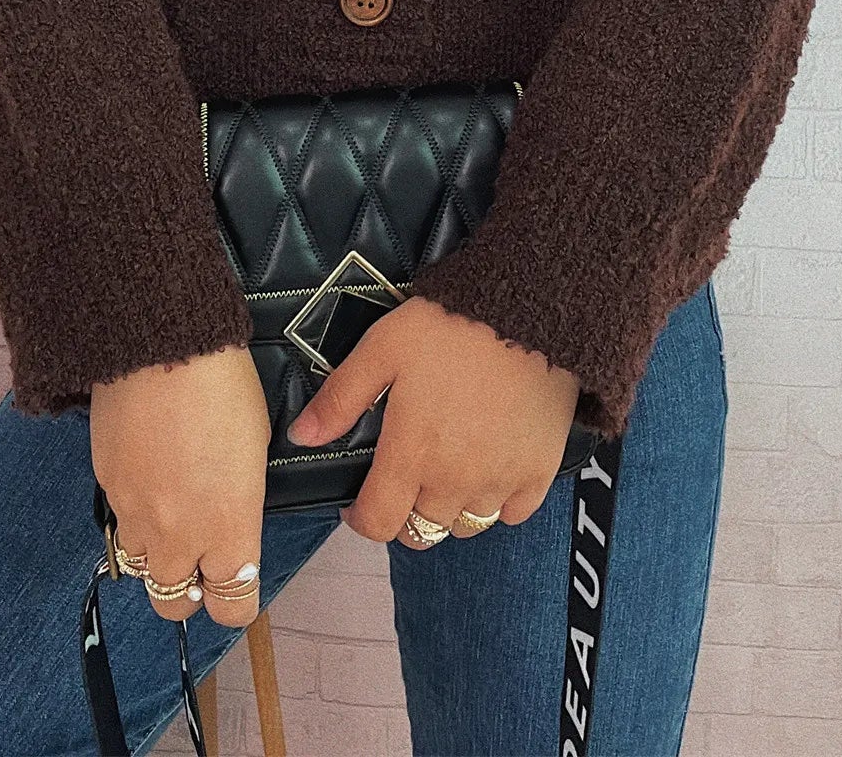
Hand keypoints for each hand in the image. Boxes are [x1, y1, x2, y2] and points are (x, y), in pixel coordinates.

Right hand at [90, 344, 270, 626]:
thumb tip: (227, 515)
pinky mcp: (106, 487)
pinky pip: (120, 520)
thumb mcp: (255, 448)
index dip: (235, 598)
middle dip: (187, 589)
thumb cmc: (222, 386)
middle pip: (173, 605)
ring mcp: (136, 514)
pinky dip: (133, 512)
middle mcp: (179, 534)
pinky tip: (148, 474)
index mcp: (228, 526)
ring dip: (156, 552)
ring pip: (140, 567)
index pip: (232, 604)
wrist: (162, 347)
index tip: (237, 581)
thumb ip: (239, 501)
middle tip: (197, 556)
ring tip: (169, 512)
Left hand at [285, 296, 582, 546]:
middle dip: (405, 514)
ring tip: (447, 473)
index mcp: (411, 455)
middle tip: (406, 479)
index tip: (360, 499)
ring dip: (450, 510)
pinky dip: (499, 502)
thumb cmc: (450, 326)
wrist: (525, 309)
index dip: (361, 518)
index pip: (377, 524)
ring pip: (467, 526)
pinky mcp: (539, 471)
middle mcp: (454, 480)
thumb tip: (302, 436)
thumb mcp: (382, 349)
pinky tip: (491, 469)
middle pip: (422, 533)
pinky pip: (513, 512)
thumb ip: (340, 398)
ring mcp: (500, 480)